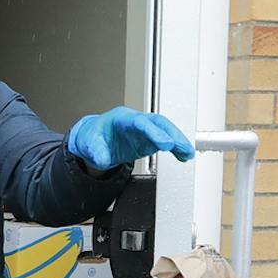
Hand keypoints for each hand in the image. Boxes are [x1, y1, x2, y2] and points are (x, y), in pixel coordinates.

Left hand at [66, 107, 195, 171]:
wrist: (94, 141)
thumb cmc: (93, 137)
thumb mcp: (89, 145)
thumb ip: (96, 151)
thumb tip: (102, 158)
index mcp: (122, 118)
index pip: (141, 122)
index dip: (154, 132)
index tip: (165, 143)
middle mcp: (136, 122)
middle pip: (158, 123)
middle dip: (172, 134)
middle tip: (182, 147)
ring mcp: (144, 131)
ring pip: (165, 131)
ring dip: (177, 141)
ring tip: (187, 152)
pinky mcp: (148, 140)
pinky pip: (166, 141)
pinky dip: (175, 148)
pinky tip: (184, 155)